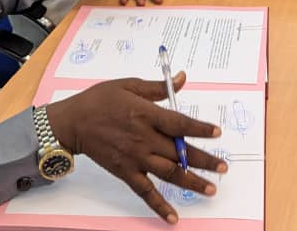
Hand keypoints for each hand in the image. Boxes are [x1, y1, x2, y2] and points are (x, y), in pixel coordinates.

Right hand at [46, 73, 226, 223]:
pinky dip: (159, 206)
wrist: (72, 122)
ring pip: (169, 173)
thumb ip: (157, 87)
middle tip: (223, 167)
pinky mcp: (125, 172)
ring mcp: (135, 157)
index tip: (216, 133)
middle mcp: (143, 138)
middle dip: (204, 160)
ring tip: (211, 189)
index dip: (200, 129)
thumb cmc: (99, 100)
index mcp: (145, 114)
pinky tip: (173, 217)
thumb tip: (182, 79)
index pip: (179, 124)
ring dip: (192, 182)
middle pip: (180, 152)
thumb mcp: (129, 85)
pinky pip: (145, 192)